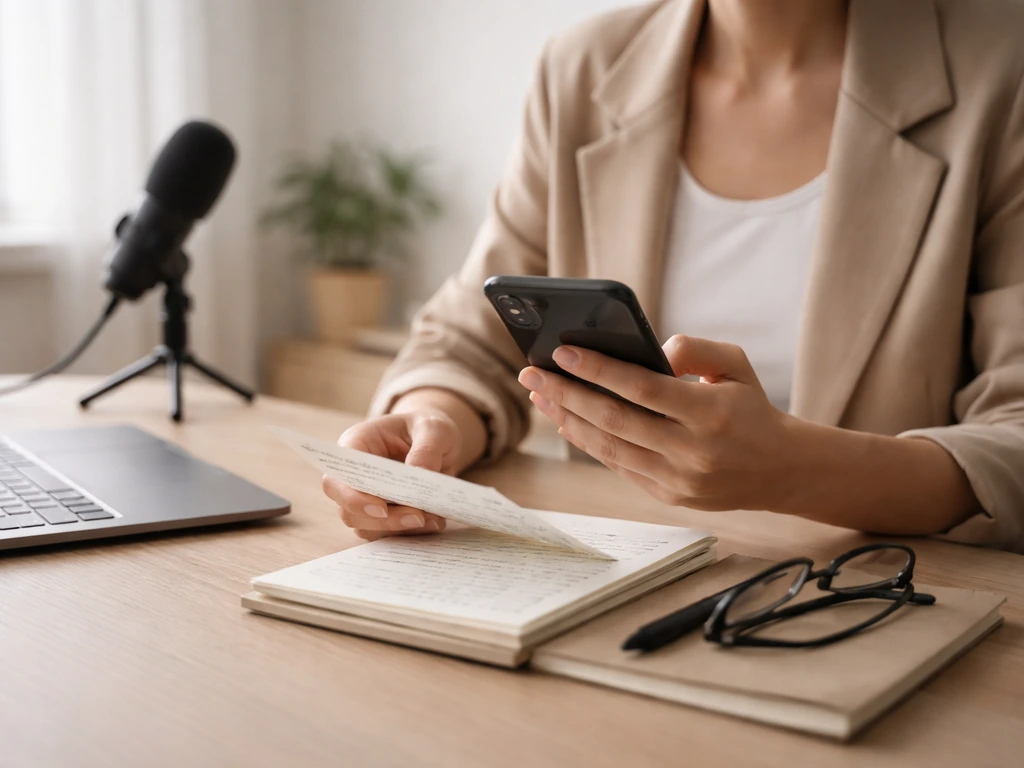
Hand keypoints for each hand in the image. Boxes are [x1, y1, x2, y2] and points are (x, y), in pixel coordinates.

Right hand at [322, 408, 463, 539]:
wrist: (437, 441)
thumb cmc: (426, 427)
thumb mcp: (434, 427)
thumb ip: (427, 447)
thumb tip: (419, 473)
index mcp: (355, 445)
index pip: (338, 477)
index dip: (353, 498)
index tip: (382, 509)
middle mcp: (353, 475)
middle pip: (348, 510)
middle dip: (382, 520)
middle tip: (418, 517)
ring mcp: (365, 498)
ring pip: (366, 527)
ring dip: (398, 529)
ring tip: (432, 520)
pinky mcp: (382, 514)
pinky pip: (387, 533)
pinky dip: (409, 532)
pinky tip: (434, 522)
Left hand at [518, 335, 798, 511]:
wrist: (780, 470)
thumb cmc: (751, 407)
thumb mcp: (737, 366)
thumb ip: (696, 349)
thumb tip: (650, 350)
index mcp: (711, 414)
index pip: (642, 388)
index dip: (598, 369)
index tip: (562, 351)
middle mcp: (692, 451)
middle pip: (615, 419)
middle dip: (567, 393)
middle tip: (531, 372)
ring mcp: (678, 479)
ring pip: (609, 446)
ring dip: (568, 419)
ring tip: (540, 395)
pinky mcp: (668, 495)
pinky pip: (618, 464)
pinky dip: (588, 441)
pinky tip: (567, 420)